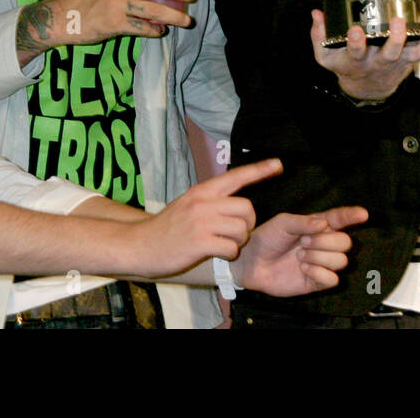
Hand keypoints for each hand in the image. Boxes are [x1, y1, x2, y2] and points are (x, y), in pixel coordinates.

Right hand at [127, 159, 279, 277]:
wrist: (141, 244)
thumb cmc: (169, 226)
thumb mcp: (189, 203)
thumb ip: (212, 200)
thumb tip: (239, 204)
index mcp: (203, 191)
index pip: (237, 176)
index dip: (260, 170)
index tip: (278, 164)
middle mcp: (203, 202)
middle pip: (247, 208)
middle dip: (248, 223)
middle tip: (236, 232)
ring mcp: (201, 222)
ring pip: (242, 229)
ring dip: (239, 241)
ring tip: (225, 244)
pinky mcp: (199, 242)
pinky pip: (231, 247)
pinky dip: (229, 253)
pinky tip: (217, 253)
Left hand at [234, 206, 368, 295]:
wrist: (252, 263)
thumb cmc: (267, 239)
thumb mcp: (283, 223)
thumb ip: (304, 222)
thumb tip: (324, 224)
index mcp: (317, 226)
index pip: (340, 219)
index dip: (352, 216)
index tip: (363, 214)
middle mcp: (323, 244)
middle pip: (346, 242)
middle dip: (326, 242)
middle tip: (303, 242)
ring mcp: (321, 264)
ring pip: (341, 261)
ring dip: (319, 258)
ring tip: (300, 256)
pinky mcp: (317, 282)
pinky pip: (333, 279)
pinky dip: (318, 273)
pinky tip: (303, 269)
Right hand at [310, 10, 419, 100]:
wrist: (367, 89)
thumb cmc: (346, 65)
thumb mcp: (326, 56)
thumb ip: (318, 35)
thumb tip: (316, 13)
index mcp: (356, 61)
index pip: (355, 53)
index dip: (355, 43)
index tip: (355, 30)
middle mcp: (379, 62)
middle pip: (390, 54)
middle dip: (395, 38)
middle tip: (396, 20)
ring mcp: (398, 62)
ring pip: (417, 54)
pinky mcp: (411, 60)